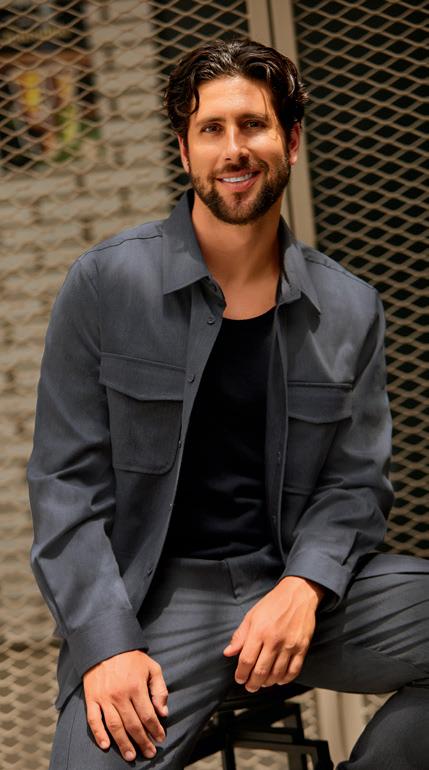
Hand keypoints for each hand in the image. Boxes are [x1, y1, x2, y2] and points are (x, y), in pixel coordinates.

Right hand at [83, 650, 167, 762]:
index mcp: (136, 687)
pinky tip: (105, 745)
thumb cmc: (131, 658)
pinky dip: (99, 734)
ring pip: (115, 727)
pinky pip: (94, 720)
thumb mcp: (152, 667)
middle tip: (149, 753)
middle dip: (143, 741)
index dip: (155, 729)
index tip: (160, 738)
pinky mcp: (92, 699)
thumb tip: (163, 712)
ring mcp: (104, 698)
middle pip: (133, 725)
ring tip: (131, 756)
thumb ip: (159, 689)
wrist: (106, 646)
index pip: (148, 715)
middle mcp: (120, 695)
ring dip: (123, 744)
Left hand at [223, 576, 323, 691]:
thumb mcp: (251, 615)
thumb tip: (228, 652)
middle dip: (252, 683)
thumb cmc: (273, 603)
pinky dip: (285, 679)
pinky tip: (279, 679)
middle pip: (261, 671)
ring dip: (267, 683)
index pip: (246, 660)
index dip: (241, 673)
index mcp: (259, 631)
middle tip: (249, 686)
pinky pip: (293, 671)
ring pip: (277, 674)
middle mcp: (274, 640)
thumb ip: (240, 635)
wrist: (298, 594)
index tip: (239, 678)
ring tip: (262, 683)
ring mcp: (290, 645)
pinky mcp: (302, 647)